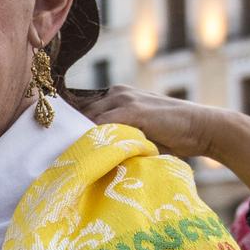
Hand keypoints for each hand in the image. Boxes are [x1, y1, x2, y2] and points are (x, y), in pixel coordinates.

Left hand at [64, 87, 220, 158]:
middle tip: (47, 151)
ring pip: (87, 117)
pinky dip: (89, 138)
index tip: (51, 140)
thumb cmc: (173, 137)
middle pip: (79, 110)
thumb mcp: (138, 134)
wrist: (203, 128)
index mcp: (117, 95)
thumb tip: (92, 156)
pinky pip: (101, 124)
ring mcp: (124, 99)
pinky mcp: (133, 110)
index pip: (82, 106)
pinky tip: (79, 153)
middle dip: (64, 130)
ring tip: (57, 156)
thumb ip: (117, 137)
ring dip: (73, 136)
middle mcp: (117, 92)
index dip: (67, 123)